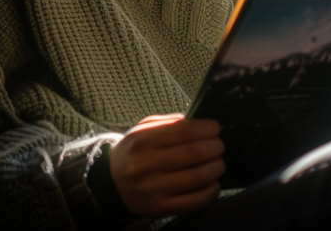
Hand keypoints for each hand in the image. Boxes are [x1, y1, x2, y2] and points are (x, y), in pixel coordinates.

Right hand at [109, 113, 224, 216]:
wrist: (111, 182)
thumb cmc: (133, 151)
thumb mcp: (143, 129)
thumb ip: (169, 123)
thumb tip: (199, 122)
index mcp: (143, 140)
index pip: (184, 131)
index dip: (206, 128)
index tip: (215, 127)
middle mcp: (146, 164)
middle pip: (193, 153)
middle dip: (214, 147)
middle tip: (219, 145)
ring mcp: (153, 188)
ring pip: (197, 177)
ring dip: (216, 168)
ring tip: (219, 162)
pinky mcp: (159, 208)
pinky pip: (193, 201)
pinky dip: (210, 191)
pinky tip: (214, 183)